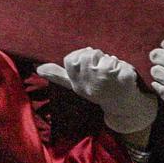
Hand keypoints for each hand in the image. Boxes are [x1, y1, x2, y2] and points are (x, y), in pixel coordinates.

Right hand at [36, 48, 156, 136]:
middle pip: (89, 54)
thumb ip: (59, 75)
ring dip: (112, 62)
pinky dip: (124, 67)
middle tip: (103, 71)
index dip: (82, 57)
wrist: (123, 108)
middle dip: (98, 58)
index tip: (90, 65)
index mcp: (77, 83)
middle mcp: (90, 83)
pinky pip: (121, 62)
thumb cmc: (99, 92)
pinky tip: (123, 77)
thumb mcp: (77, 85)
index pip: (72, 60)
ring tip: (114, 75)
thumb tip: (38, 68)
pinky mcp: (124, 78)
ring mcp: (107, 81)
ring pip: (106, 57)